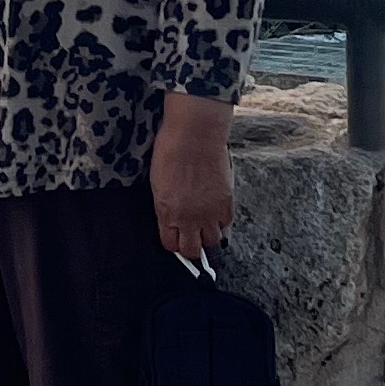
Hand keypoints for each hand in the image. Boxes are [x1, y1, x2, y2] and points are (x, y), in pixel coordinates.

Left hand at [150, 92, 234, 263]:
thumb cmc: (171, 150)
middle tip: (192, 235)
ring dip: (209, 234)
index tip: (176, 236)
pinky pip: (226, 224)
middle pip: (192, 250)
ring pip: (212, 241)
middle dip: (191, 245)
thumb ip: (165, 206)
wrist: (195, 134)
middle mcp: (188, 218)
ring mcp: (209, 213)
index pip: (170, 245)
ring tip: (206, 222)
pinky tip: (216, 209)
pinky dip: (222, 220)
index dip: (174, 242)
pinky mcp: (226, 204)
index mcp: (167, 212)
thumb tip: (171, 218)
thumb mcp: (158, 183)